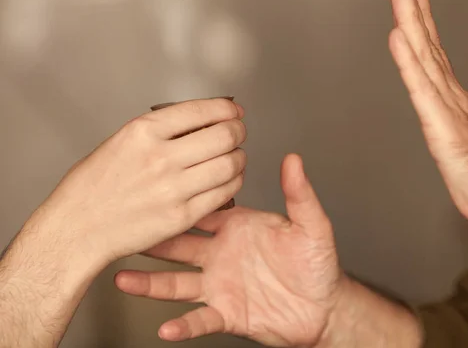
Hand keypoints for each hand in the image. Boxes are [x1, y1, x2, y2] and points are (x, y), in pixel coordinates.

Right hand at [32, 98, 246, 270]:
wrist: (77, 228)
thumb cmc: (94, 186)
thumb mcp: (122, 141)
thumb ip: (162, 130)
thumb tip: (203, 121)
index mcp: (143, 132)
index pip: (201, 110)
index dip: (227, 110)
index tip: (234, 112)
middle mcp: (160, 157)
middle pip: (223, 136)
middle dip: (238, 131)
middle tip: (238, 133)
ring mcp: (173, 189)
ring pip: (229, 164)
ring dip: (239, 158)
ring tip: (235, 157)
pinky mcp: (181, 216)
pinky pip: (224, 194)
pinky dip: (233, 182)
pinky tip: (229, 179)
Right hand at [114, 154, 343, 346]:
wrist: (325, 306)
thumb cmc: (316, 263)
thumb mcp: (311, 225)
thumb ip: (299, 194)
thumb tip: (293, 160)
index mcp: (237, 228)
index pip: (201, 211)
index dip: (179, 201)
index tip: (156, 189)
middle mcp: (222, 255)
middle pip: (179, 245)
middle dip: (153, 238)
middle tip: (126, 229)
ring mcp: (220, 285)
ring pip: (177, 282)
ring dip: (150, 283)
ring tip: (123, 280)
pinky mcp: (226, 313)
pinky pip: (199, 320)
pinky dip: (182, 325)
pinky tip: (166, 327)